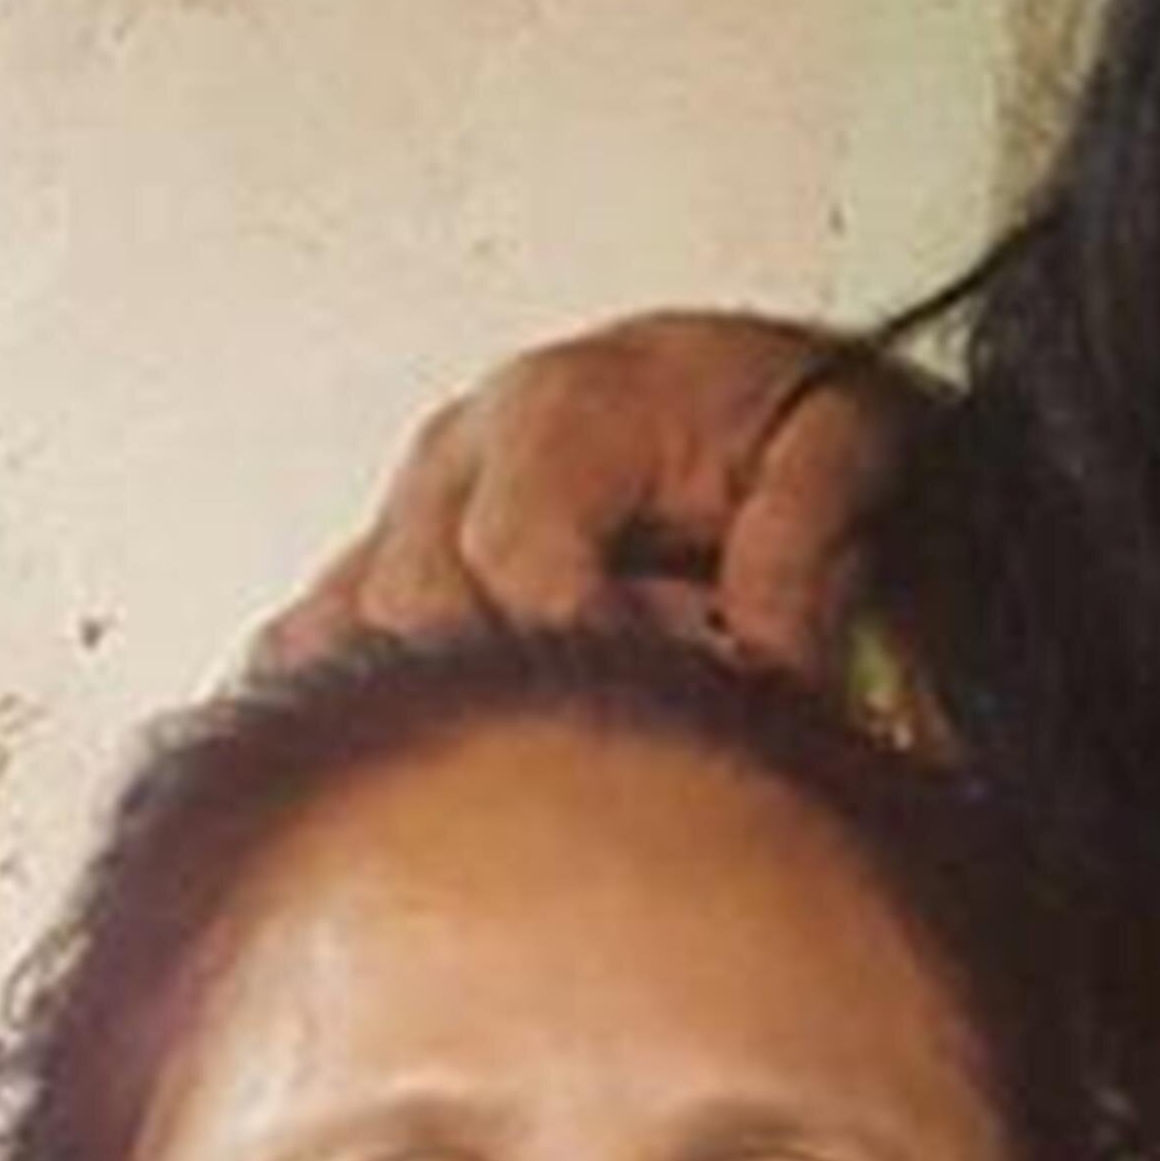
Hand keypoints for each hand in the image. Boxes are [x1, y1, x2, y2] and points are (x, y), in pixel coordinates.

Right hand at [252, 309, 929, 673]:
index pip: (514, 565)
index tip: (666, 722)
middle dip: (522, 692)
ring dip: (442, 712)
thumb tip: (764, 661)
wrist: (757, 391)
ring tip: (561, 737)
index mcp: (562, 411)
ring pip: (342, 638)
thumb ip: (803, 544)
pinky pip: (312, 647)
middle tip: (636, 735)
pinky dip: (354, 715)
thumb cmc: (788, 417)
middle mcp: (460, 455)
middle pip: (417, 612)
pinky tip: (436, 769)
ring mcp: (409, 509)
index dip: (585, 660)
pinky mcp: (386, 561)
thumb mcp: (847, 445)